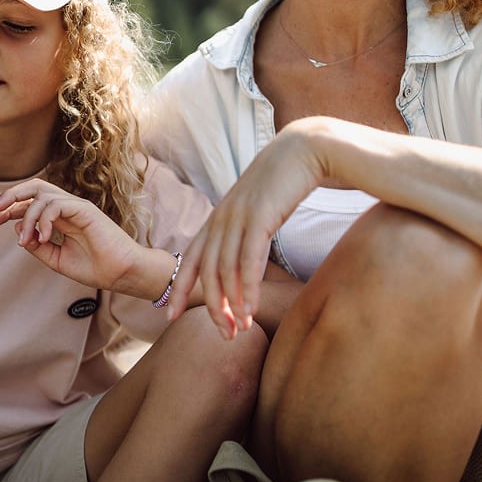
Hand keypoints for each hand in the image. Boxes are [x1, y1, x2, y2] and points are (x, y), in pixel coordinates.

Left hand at [0, 179, 145, 291]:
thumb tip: (17, 231)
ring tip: (25, 241)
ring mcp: (76, 206)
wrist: (121, 273)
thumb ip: (36, 246)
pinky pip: (56, 204)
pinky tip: (42, 238)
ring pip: (42, 194)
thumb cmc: (95, 268)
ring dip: (26, 216)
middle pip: (34, 188)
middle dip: (11, 195)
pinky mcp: (85, 210)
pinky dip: (43, 220)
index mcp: (60, 218)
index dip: (8, 210)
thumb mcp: (56, 259)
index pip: (30, 203)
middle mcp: (67, 208)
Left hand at [168, 125, 323, 335]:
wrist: (310, 145)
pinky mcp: (262, 215)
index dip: (181, 287)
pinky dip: (246, 288)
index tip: (171, 316)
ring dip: (231, 304)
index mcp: (221, 215)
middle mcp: (224, 216)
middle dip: (210, 306)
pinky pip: (248, 259)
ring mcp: (240, 215)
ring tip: (238, 331)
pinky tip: (249, 310)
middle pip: (206, 269)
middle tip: (222, 336)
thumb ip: (251, 227)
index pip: (192, 256)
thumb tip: (250, 249)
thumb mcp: (263, 205)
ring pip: (225, 268)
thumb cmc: (290, 179)